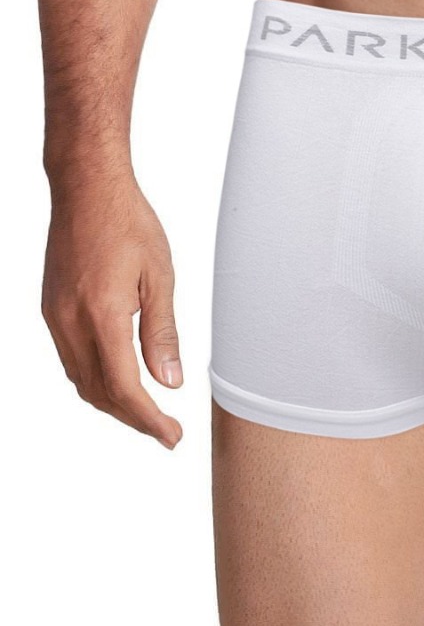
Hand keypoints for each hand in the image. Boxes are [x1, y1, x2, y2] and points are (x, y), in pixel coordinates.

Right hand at [41, 177, 182, 448]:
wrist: (86, 189)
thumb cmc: (128, 223)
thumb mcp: (160, 276)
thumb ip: (163, 333)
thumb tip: (169, 381)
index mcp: (104, 315)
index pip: (125, 388)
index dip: (149, 420)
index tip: (171, 435)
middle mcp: (71, 322)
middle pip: (99, 393)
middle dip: (132, 418)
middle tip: (164, 429)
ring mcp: (55, 317)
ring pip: (80, 380)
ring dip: (111, 401)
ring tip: (145, 409)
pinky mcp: (50, 309)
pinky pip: (70, 359)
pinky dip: (94, 377)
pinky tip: (116, 375)